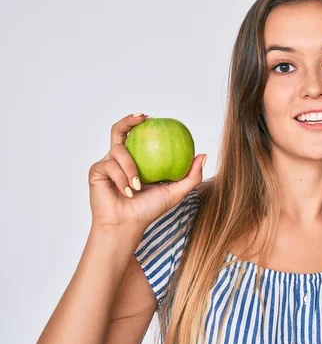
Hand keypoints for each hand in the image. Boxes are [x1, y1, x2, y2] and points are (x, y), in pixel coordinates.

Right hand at [88, 113, 205, 237]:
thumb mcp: (176, 192)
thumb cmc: (149, 210)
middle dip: (128, 120)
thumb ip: (191, 175)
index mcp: (136, 159)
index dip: (140, 122)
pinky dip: (121, 178)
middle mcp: (120, 159)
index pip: (136, 135)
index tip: (151, 117)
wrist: (127, 226)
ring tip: (137, 186)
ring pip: (118, 151)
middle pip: (119, 130)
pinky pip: (109, 166)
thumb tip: (203, 154)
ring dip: (130, 168)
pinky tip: (128, 191)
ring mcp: (107, 164)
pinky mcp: (97, 172)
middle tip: (142, 119)